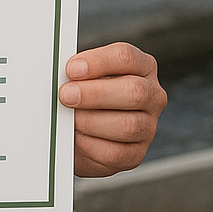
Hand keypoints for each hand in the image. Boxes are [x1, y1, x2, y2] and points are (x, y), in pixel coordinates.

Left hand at [58, 42, 165, 177]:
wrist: (84, 130)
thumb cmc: (86, 94)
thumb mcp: (86, 75)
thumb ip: (79, 72)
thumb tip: (61, 75)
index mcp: (141, 66)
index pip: (127, 57)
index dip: (98, 62)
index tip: (71, 69)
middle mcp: (151, 95)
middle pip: (134, 91)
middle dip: (95, 94)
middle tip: (66, 95)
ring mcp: (148, 126)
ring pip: (128, 125)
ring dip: (90, 121)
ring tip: (70, 117)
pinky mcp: (135, 154)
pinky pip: (115, 153)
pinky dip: (90, 144)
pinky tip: (76, 136)